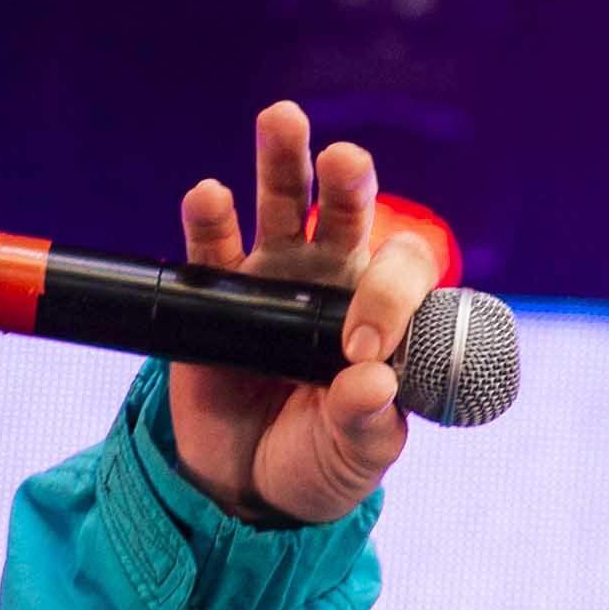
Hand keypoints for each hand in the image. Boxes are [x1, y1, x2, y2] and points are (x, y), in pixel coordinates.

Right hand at [164, 99, 451, 526]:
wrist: (245, 489)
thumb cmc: (317, 463)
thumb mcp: (354, 456)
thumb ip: (366, 423)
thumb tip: (371, 382)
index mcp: (383, 317)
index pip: (399, 275)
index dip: (387, 297)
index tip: (360, 350)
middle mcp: (332, 282)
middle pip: (348, 212)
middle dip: (349, 179)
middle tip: (345, 162)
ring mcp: (272, 279)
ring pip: (284, 205)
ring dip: (282, 160)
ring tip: (282, 120)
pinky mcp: (215, 291)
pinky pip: (211, 245)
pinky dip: (209, 217)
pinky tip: (209, 196)